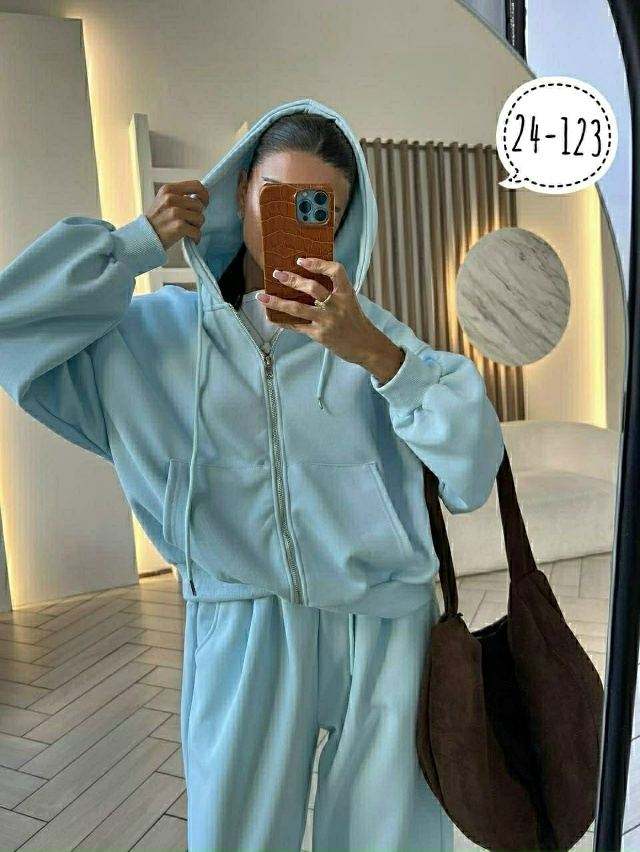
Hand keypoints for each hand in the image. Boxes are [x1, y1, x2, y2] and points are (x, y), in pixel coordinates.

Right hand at [144, 181, 208, 249]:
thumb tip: (199, 198)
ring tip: (187, 229)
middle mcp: (171, 198)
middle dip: (197, 215)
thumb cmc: (157, 220)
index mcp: (169, 189)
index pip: (196, 185)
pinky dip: (196, 237)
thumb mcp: (163, 200)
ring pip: (200, 218)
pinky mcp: (178, 226)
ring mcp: (175, 212)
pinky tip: (190, 238)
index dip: (204, 195)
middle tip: (189, 222)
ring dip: (196, 226)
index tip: (204, 203)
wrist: (144, 236)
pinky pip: (197, 231)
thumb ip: (179, 196)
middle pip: (200, 205)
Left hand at [256, 258, 381, 365]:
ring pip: (298, 309)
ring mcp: (327, 321)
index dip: (319, 263)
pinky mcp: (320, 335)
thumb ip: (333, 292)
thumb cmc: (355, 322)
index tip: (302, 260)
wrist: (366, 346)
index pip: (336, 271)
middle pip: (312, 288)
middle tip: (277, 274)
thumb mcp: (349, 302)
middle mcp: (337, 305)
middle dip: (292, 280)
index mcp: (346, 293)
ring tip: (263, 296)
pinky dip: (283, 322)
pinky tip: (272, 317)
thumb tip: (306, 281)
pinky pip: (297, 326)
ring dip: (278, 302)